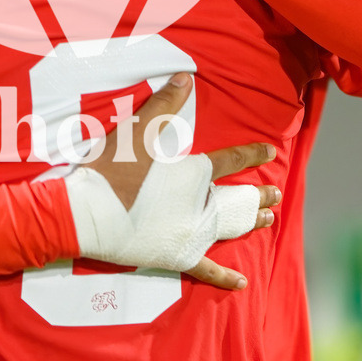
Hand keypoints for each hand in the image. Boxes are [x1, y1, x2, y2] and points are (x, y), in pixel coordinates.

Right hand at [66, 73, 279, 289]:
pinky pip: (207, 270)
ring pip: (229, 229)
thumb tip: (186, 77)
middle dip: (257, 195)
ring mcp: (190, 236)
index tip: (270, 153)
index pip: (231, 160)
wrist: (85, 214)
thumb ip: (164, 104)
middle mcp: (200, 207)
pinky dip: (225, 277)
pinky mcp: (176, 258)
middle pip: (236, 199)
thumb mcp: (136, 131)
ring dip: (249, 223)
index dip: (252, 154)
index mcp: (194, 175)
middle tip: (276, 194)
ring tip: (267, 220)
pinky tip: (242, 283)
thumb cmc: (111, 170)